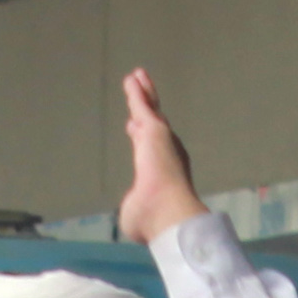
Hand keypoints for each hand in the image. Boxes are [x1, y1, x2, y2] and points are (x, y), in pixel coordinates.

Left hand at [115, 68, 206, 244]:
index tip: (133, 128)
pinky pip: (142, 105)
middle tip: (141, 95)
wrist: (166, 213)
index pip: (148, 150)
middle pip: (153, 124)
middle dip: (147, 109)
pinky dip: (136, 92)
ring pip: (149, 110)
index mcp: (160, 173)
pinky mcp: (154, 129)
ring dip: (143, 94)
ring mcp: (160, 139)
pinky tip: (131, 78)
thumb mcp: (137, 214)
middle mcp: (164, 153)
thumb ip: (134, 207)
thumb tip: (132, 215)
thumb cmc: (152, 220)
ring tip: (137, 77)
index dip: (140, 137)